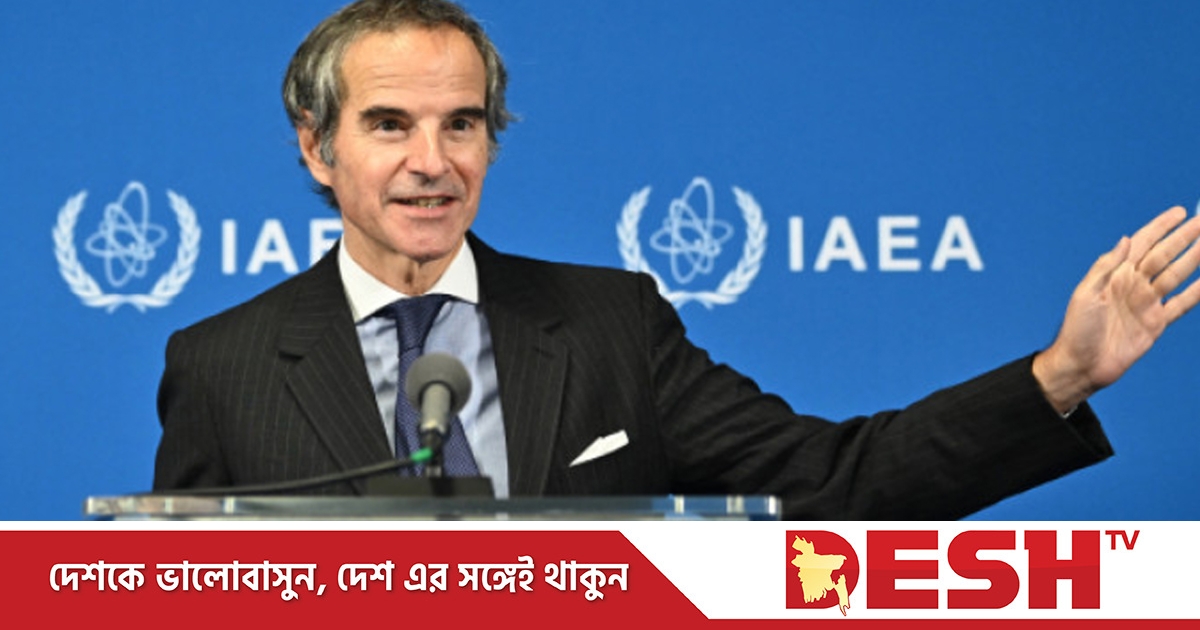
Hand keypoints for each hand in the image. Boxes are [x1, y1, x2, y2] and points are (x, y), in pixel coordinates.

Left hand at [1033, 206, 1199, 413]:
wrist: (1083, 365)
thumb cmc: (1077, 329)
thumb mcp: (1086, 294)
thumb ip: (1106, 266)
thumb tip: (1125, 239)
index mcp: (1115, 274)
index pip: (1142, 243)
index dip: (1161, 227)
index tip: (1181, 212)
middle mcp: (1133, 284)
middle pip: (1165, 255)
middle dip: (1185, 237)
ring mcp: (1146, 303)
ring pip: (1177, 274)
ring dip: (1195, 258)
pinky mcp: (1156, 323)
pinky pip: (1182, 303)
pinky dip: (1196, 291)